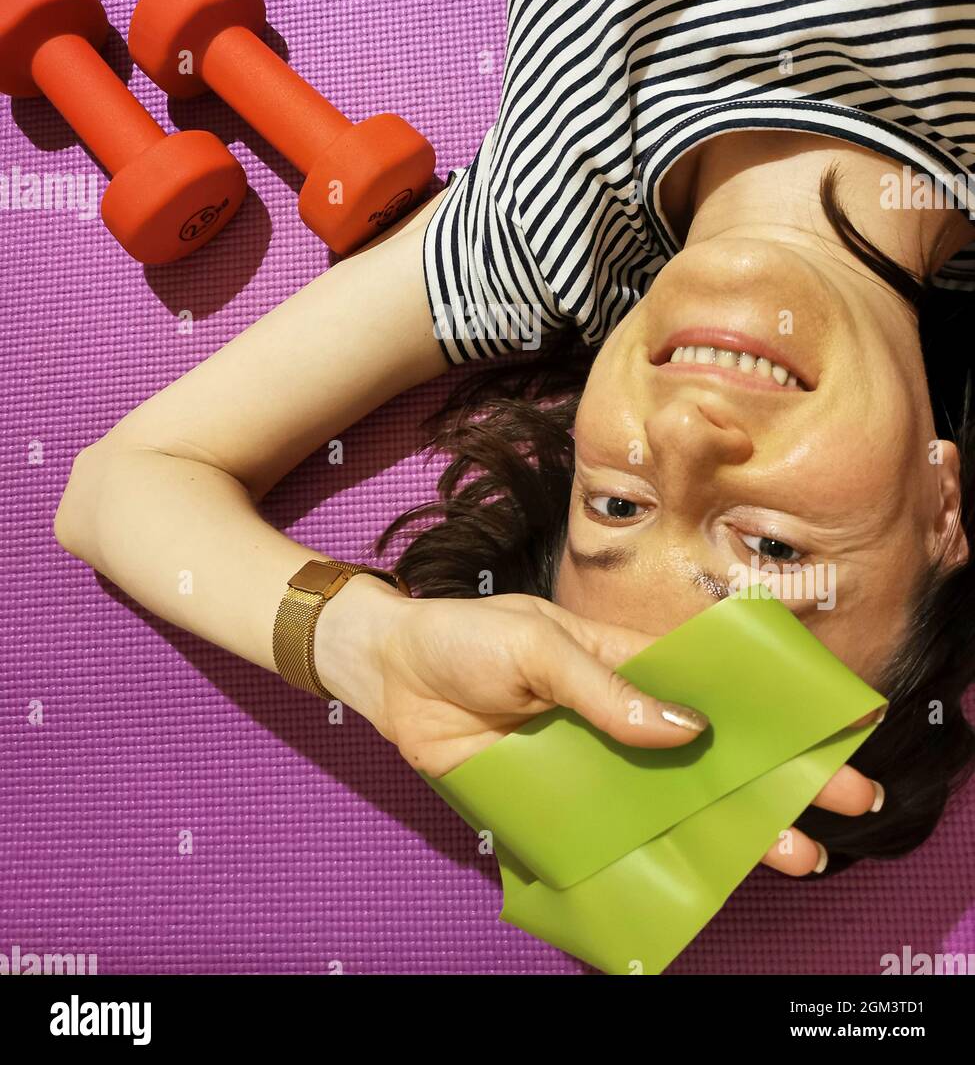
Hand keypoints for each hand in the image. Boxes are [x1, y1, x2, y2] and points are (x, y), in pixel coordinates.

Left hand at [315, 576, 885, 874]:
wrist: (391, 675)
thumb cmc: (466, 639)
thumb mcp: (536, 646)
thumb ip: (604, 691)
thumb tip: (684, 730)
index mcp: (624, 664)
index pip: (713, 688)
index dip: (772, 708)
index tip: (836, 727)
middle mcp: (620, 718)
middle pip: (709, 755)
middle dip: (774, 780)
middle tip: (841, 812)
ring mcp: (593, 765)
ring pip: (671, 802)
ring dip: (727, 827)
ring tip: (790, 857)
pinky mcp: (557, 804)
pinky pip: (611, 835)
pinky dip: (650, 859)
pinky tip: (695, 881)